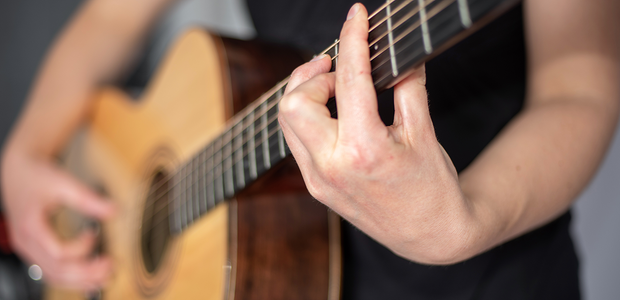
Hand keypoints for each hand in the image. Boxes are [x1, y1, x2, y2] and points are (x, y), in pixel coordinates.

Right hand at [1, 149, 114, 289]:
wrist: (17, 172)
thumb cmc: (37, 176)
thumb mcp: (63, 182)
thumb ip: (88, 198)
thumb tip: (115, 211)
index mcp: (31, 227)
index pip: (58, 252)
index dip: (82, 248)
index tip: (95, 233)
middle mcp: (26, 243)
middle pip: (56, 270)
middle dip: (86, 272)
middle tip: (110, 265)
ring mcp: (29, 249)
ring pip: (53, 275)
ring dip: (80, 280)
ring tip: (105, 276)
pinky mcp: (34, 250)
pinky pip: (51, 271)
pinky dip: (71, 277)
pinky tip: (90, 276)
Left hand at [278, 3, 474, 263]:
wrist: (429, 235)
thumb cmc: (433, 187)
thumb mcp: (425, 131)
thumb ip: (409, 86)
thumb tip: (399, 53)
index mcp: (364, 150)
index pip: (349, 80)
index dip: (352, 39)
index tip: (357, 16)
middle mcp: (332, 167)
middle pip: (294, 102)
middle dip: (312, 74)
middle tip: (337, 67)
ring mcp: (318, 181)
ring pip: (286, 121)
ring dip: (305, 94)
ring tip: (335, 86)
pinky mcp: (315, 187)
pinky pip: (296, 141)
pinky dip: (308, 117)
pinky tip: (332, 112)